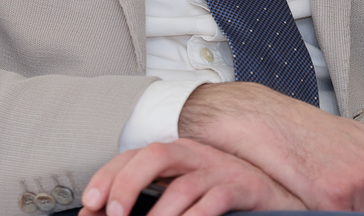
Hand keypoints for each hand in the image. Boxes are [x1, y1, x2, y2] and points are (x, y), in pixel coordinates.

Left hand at [79, 137, 304, 215]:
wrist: (274, 192)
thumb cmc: (221, 194)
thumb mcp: (181, 192)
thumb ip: (149, 198)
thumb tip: (105, 214)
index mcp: (175, 154)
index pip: (134, 155)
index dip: (109, 176)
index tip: (89, 204)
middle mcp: (194, 155)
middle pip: (155, 155)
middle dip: (128, 183)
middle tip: (114, 215)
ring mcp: (218, 169)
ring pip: (183, 185)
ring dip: (160, 214)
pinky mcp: (241, 188)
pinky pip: (215, 202)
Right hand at [179, 82, 363, 214]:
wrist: (257, 116)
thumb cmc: (303, 129)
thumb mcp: (355, 143)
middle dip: (357, 212)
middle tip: (324, 190)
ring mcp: (358, 184)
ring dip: (335, 214)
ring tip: (310, 187)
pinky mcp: (333, 198)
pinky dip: (317, 215)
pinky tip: (303, 195)